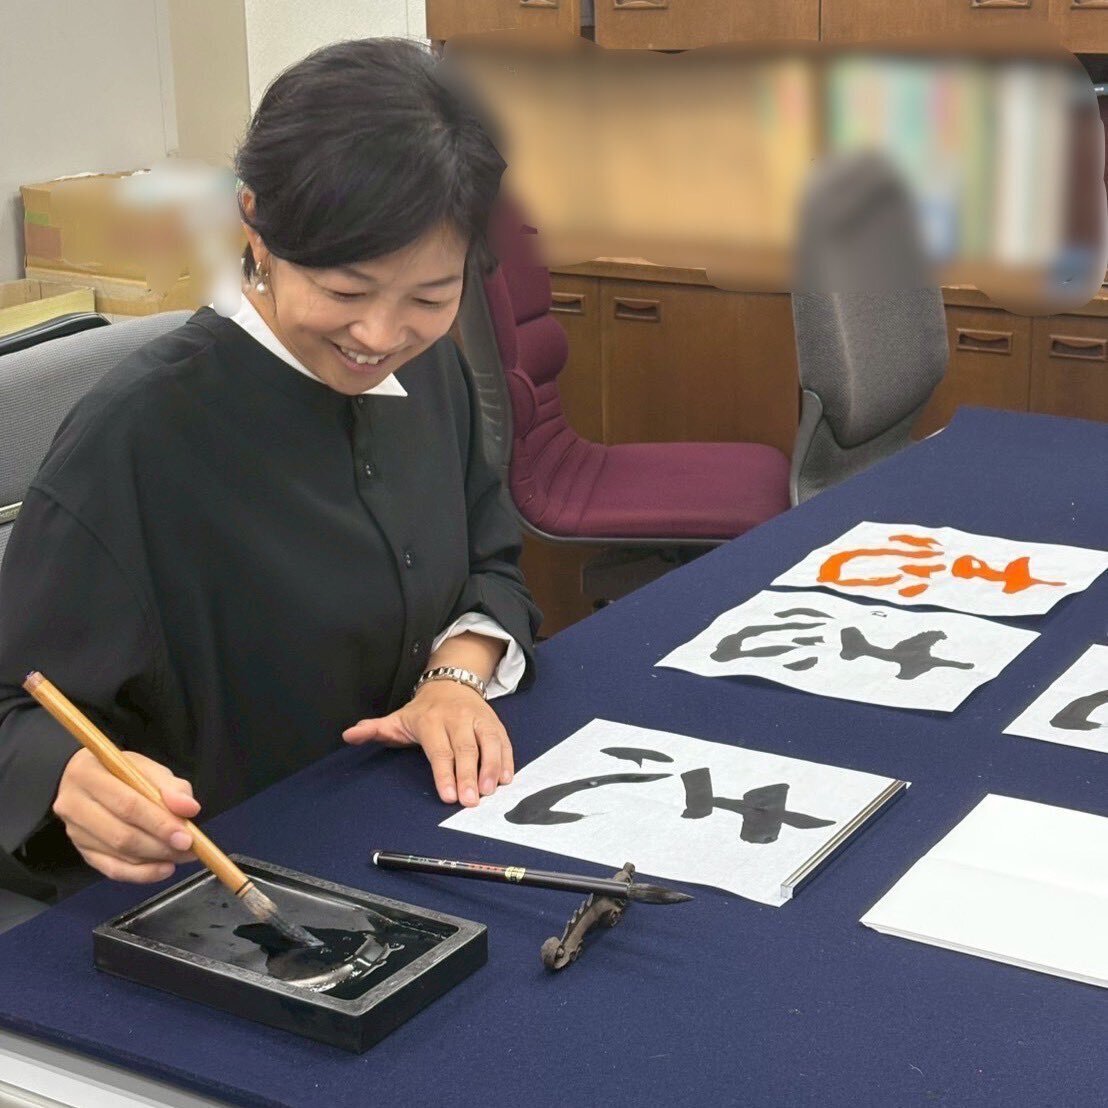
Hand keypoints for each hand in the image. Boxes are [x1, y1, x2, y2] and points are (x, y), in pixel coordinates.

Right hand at [53, 748, 200, 882]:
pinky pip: (111, 869)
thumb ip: (170, 787)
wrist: (85, 780)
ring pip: (118, 854)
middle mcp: (73, 805)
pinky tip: (163, 869)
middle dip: (160, 845)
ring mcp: (74, 832)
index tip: (188, 836)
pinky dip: (140, 873)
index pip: (128, 805)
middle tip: (189, 850)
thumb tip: (190, 809)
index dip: (159, 823)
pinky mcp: (80, 850)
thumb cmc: (121, 771)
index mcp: (88, 775)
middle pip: (121, 834)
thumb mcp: (147, 768)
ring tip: (183, 857)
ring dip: (155, 860)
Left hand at [342, 681, 513, 806]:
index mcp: (432, 721)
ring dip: (492, 768)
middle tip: (471, 801)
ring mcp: (479, 720)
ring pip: (489, 743)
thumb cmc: (423, 712)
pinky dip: (507, 759)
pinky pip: (504, 741)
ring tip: (491, 791)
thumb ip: (374, 730)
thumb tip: (349, 735)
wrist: (451, 683)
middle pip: (466, 749)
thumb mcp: (397, 719)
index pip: (440, 750)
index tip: (449, 795)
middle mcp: (458, 719)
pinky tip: (506, 778)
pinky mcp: (495, 723)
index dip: (444, 773)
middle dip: (469, 776)